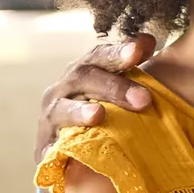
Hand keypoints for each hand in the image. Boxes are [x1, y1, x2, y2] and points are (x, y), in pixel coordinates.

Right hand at [36, 34, 157, 152]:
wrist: (73, 147)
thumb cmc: (106, 109)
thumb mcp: (119, 87)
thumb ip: (132, 67)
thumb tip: (148, 41)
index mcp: (85, 69)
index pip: (100, 55)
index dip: (118, 51)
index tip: (141, 49)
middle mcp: (64, 88)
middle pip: (84, 78)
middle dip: (114, 87)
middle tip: (144, 98)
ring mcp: (52, 116)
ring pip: (62, 110)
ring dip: (80, 112)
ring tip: (98, 114)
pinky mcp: (45, 146)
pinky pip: (49, 147)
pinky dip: (56, 149)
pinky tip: (62, 152)